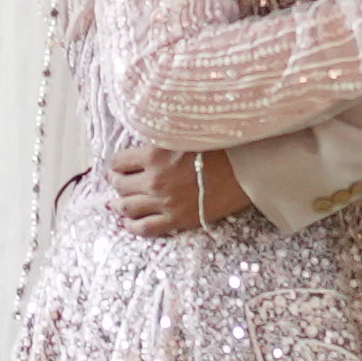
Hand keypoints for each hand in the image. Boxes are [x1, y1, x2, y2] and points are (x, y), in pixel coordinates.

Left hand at [107, 144, 245, 236]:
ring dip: (118, 205)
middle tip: (116, 181)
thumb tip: (146, 140)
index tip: (118, 165)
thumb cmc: (220, 145)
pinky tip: (128, 224)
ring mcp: (164, 202)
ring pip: (128, 207)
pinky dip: (132, 227)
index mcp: (154, 154)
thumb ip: (162, 135)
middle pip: (121, 185)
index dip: (116, 164)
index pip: (120, 161)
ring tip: (116, 203)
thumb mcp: (185, 131)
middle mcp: (154, 179)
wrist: (245, 169)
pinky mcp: (176, 219)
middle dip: (116, 182)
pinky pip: (145, 228)